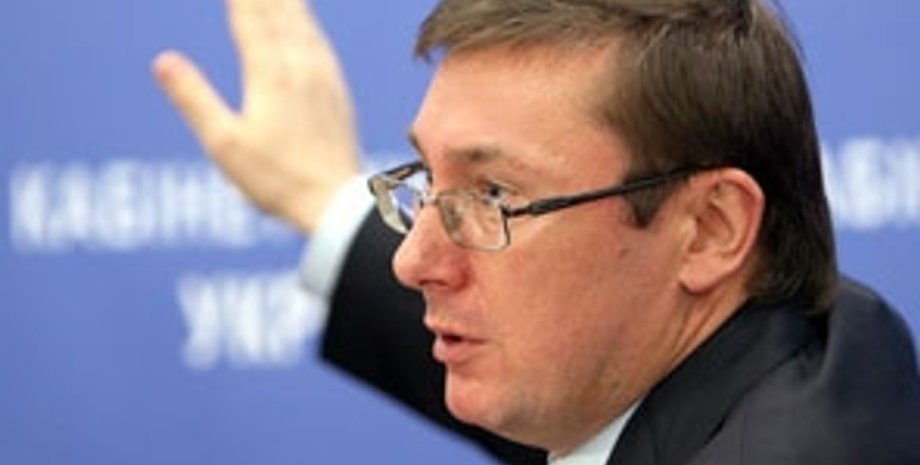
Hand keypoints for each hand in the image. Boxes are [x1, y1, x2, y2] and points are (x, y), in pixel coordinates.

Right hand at [152, 0, 358, 232]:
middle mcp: (302, 66)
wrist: (336, 203)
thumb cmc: (277, 181)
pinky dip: (306, 21)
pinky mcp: (337, 92)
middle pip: (279, 10)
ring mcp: (324, 78)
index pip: (249, 16)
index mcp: (271, 74)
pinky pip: (320, 42)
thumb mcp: (224, 145)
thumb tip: (163, 61)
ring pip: (303, 22)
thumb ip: (194, 99)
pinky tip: (304, 22)